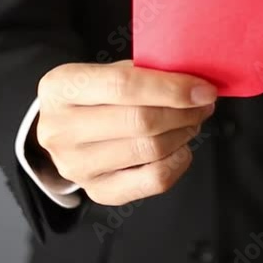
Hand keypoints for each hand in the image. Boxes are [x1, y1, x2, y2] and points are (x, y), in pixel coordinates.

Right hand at [36, 61, 215, 205]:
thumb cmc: (93, 95)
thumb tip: (192, 83)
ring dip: (183, 133)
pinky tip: (180, 147)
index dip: (170, 88)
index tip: (202, 89)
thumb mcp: (105, 70)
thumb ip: (142, 72)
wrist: (63, 129)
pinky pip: (153, 180)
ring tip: (191, 121)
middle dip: (184, 112)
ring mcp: (76, 166)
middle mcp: (61, 130)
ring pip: (150, 151)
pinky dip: (178, 162)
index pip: (123, 86)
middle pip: (140, 121)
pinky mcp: (96, 191)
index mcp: (60, 88)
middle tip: (203, 104)